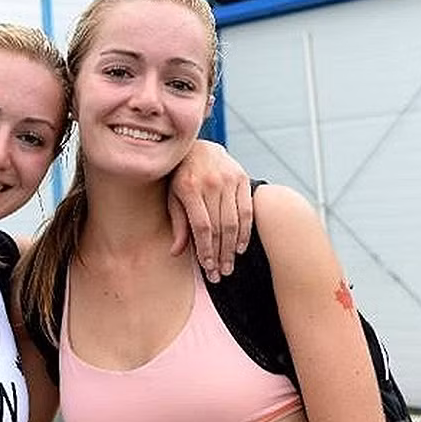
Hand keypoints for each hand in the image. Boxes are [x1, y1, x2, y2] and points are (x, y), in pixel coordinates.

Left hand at [169, 140, 252, 281]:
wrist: (199, 147)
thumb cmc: (180, 177)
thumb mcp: (173, 197)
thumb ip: (178, 223)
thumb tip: (175, 253)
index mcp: (189, 188)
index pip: (202, 226)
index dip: (205, 249)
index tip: (207, 267)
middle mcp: (211, 183)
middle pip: (219, 228)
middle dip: (219, 254)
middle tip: (219, 274)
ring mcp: (229, 179)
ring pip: (234, 222)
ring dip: (232, 248)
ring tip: (229, 266)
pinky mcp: (242, 178)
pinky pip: (246, 210)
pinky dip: (245, 232)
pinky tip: (240, 248)